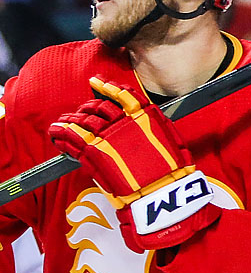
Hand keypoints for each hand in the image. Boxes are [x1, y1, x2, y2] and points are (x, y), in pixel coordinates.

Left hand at [49, 77, 219, 251]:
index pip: (122, 94)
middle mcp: (124, 122)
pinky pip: (71, 137)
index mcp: (144, 116)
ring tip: (64, 121)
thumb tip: (145, 119)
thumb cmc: (171, 170)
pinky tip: (57, 132)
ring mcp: (107, 136)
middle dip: (88, 106)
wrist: (160, 190)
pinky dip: (61, 132)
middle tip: (83, 111)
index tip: (97, 82)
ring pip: (82, 119)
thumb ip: (155, 125)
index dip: (107, 86)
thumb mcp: (171, 140)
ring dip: (71, 119)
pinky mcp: (93, 152)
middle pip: (99, 106)